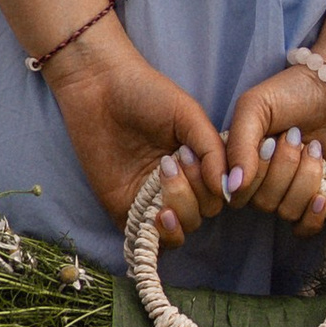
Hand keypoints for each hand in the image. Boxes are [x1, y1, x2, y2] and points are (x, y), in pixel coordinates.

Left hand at [46, 34, 225, 246]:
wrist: (98, 87)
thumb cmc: (145, 93)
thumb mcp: (188, 114)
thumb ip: (212, 149)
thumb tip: (228, 188)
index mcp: (197, 163)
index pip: (219, 194)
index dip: (211, 185)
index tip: (189, 155)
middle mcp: (179, 184)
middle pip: (202, 214)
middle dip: (192, 195)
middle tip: (168, 162)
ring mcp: (151, 199)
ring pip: (181, 230)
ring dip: (179, 214)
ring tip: (160, 184)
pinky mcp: (125, 210)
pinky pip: (149, 239)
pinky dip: (159, 236)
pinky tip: (157, 216)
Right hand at [221, 64, 325, 237]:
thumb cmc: (294, 91)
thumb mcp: (255, 106)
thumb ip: (239, 144)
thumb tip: (233, 188)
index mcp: (240, 159)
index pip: (235, 190)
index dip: (254, 171)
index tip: (269, 141)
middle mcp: (262, 180)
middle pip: (262, 202)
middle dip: (283, 168)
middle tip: (295, 136)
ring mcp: (290, 191)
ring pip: (286, 211)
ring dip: (304, 178)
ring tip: (314, 147)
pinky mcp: (318, 199)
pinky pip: (306, 227)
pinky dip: (313, 216)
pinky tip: (322, 196)